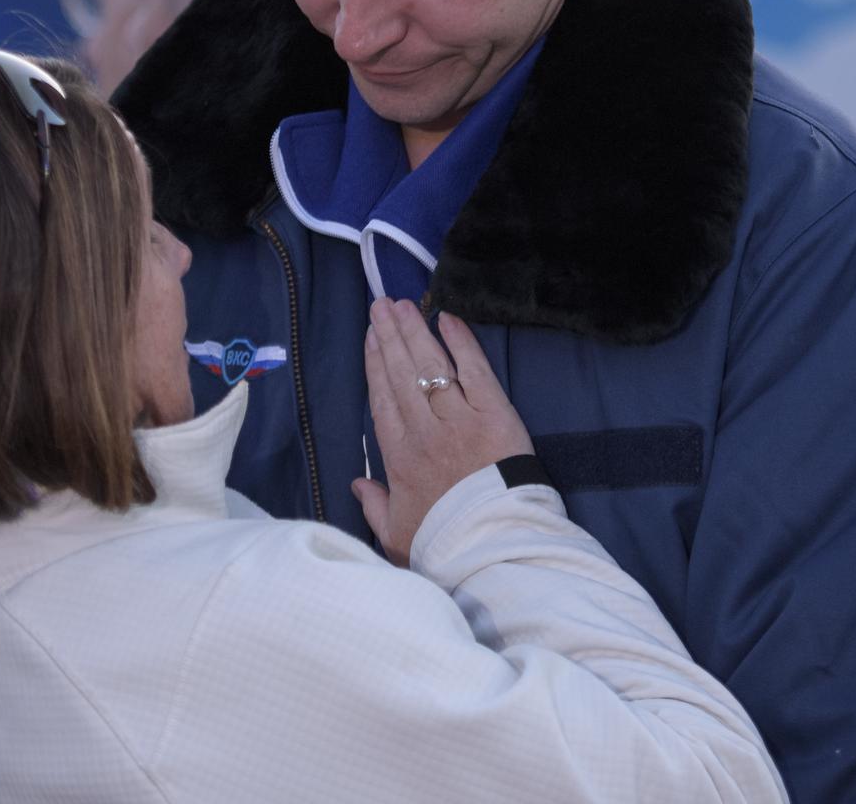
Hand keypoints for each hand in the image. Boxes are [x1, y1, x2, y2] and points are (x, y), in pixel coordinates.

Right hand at [352, 298, 533, 565]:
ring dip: (416, 332)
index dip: (375, 364)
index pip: (383, 399)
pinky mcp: (495, 415)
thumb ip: (374, 508)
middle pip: (402, 374)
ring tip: (404, 305)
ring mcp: (460, 420)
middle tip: (382, 305)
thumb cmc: (448, 545)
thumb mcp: (398, 538)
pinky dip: (462, 343)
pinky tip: (449, 320)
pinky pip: (475, 371)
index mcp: (399, 458)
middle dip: (390, 336)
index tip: (371, 337)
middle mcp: (425, 431)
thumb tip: (358, 483)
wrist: (498, 551)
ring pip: (432, 366)